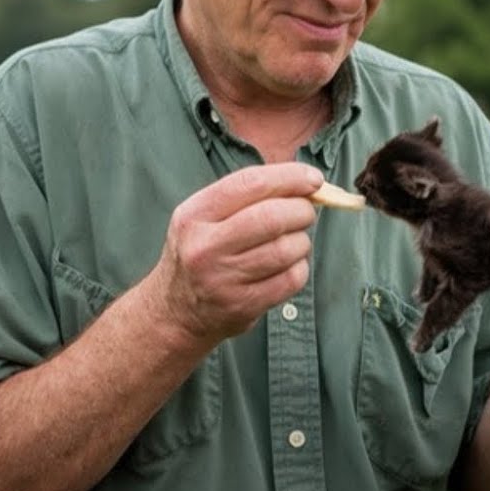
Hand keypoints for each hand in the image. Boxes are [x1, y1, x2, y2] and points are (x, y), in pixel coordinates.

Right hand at [147, 163, 323, 346]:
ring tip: (294, 241)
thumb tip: (306, 183)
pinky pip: (291, 280)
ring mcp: (223, 279)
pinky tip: (289, 265)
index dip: (289, 177)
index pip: (250, 184)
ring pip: (286, 249)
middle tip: (306, 213)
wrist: (175, 313)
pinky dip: (300, 268)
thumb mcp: (203, 218)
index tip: (314, 178)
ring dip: (301, 241)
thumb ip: (246, 197)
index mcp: (194, 214)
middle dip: (301, 210)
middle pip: (272, 217)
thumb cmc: (200, 253)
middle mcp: (205, 246)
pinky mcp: (243, 305)